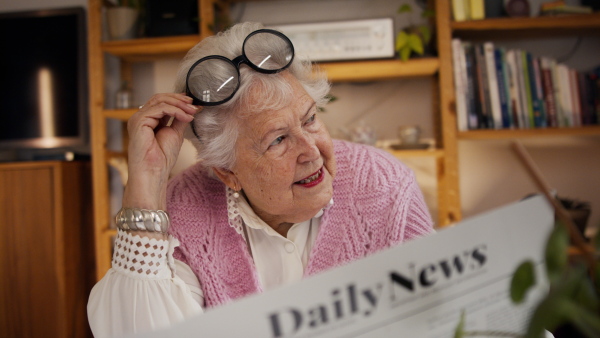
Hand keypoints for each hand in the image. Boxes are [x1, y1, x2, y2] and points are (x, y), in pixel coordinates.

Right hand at [123, 93, 199, 209]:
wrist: (154, 172)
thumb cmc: (162, 158)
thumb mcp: (175, 133)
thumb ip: (180, 119)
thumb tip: (191, 108)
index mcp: (148, 120)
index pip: (162, 102)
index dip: (178, 100)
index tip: (194, 103)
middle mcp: (141, 117)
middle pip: (160, 98)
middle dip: (179, 99)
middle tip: (194, 104)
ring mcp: (138, 118)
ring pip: (160, 101)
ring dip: (179, 104)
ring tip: (192, 111)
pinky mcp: (139, 121)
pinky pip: (160, 108)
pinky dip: (175, 110)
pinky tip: (186, 117)